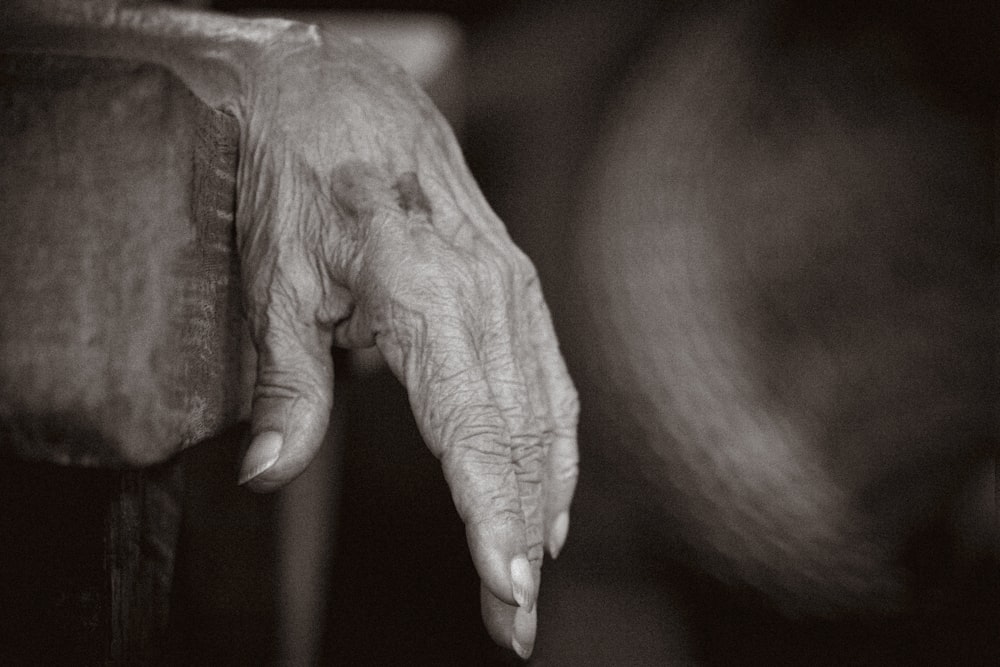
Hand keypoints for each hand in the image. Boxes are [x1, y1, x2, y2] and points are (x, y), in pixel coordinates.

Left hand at [229, 25, 578, 657]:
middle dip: (521, 538)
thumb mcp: (272, 277)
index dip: (491, 521)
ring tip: (530, 577)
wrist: (349, 98)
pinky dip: (557, 447)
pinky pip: (553, 380)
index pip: (473, 434)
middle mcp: (489, 295)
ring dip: (546, 502)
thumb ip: (285, 383)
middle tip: (516, 625)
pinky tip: (552, 495)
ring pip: (548, 415)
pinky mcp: (519, 286)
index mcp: (426, 296)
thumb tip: (268, 475)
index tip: (506, 594)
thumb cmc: (301, 180)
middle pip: (522, 438)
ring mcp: (515, 288)